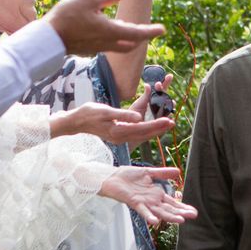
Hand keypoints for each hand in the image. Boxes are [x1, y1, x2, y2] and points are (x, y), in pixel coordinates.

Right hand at [46, 0, 164, 56]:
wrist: (47, 39)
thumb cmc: (67, 17)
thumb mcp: (89, 0)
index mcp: (111, 31)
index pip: (137, 33)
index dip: (151, 31)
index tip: (162, 30)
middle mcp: (107, 42)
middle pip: (130, 42)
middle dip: (140, 36)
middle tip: (148, 29)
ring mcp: (97, 47)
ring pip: (119, 44)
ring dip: (127, 37)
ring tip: (129, 27)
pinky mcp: (88, 48)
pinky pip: (107, 44)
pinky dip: (114, 38)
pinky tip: (107, 29)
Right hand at [54, 97, 173, 146]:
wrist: (76, 122)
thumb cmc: (89, 114)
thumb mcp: (106, 111)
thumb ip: (123, 115)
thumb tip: (140, 118)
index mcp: (119, 131)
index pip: (142, 128)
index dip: (156, 124)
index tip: (169, 120)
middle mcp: (121, 137)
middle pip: (144, 134)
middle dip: (159, 128)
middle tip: (173, 122)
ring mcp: (119, 138)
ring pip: (141, 135)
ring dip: (154, 130)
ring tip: (167, 124)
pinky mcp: (118, 135)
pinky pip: (136, 134)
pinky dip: (146, 130)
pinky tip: (152, 127)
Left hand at [98, 166, 194, 225]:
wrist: (111, 177)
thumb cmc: (127, 176)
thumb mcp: (148, 172)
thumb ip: (162, 173)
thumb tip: (178, 172)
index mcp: (156, 194)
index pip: (172, 202)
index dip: (183, 207)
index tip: (194, 212)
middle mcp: (151, 200)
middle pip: (168, 208)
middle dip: (181, 212)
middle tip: (193, 216)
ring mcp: (143, 202)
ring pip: (159, 211)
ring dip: (169, 216)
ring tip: (181, 221)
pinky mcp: (134, 202)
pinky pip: (142, 210)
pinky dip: (149, 216)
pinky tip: (156, 221)